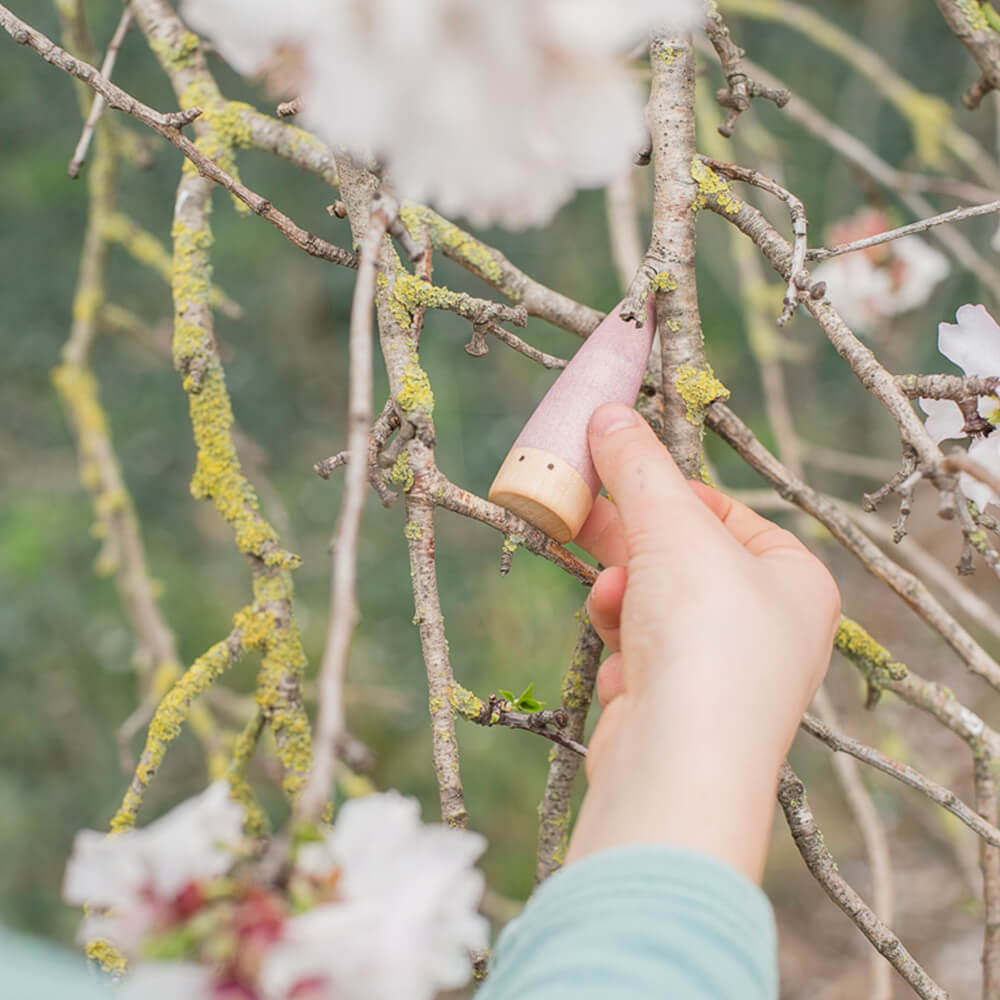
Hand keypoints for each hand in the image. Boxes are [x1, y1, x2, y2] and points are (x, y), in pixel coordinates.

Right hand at [565, 403, 840, 881]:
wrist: (680, 766)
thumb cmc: (706, 636)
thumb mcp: (672, 527)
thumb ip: (638, 466)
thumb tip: (610, 413)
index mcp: (795, 578)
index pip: (726, 511)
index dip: (669, 488)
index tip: (616, 466)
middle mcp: (768, 626)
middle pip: (683, 556)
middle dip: (630, 539)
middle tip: (578, 505)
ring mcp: (722, 670)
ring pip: (653, 602)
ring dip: (624, 595)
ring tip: (612, 600)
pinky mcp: (676, 704)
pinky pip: (640, 649)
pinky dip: (622, 644)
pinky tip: (620, 662)